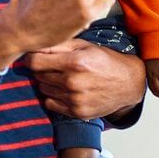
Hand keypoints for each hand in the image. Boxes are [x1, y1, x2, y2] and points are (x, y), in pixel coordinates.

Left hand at [24, 38, 145, 119]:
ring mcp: (75, 100)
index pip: (34, 62)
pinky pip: (50, 104)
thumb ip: (58, 45)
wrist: (128, 83)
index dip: (30, 58)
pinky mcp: (77, 112)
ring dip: (47, 83)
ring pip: (43, 90)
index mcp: (74, 62)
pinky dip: (53, 97)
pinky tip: (65, 90)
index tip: (33, 56)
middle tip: (52, 65)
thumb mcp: (83, 46)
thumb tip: (34, 45)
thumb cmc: (104, 60)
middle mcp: (73, 82)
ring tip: (61, 77)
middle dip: (41, 69)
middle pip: (38, 76)